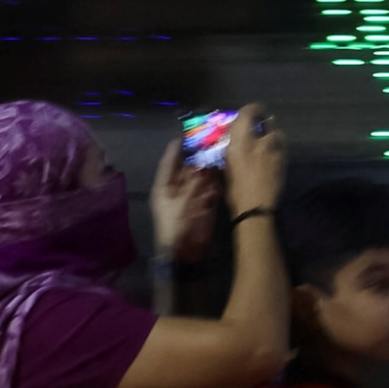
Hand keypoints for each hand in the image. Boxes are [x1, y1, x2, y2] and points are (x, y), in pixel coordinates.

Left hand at [149, 138, 222, 263]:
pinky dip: (216, 182)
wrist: (184, 252)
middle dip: (197, 156)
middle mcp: (177, 188)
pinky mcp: (203, 204)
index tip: (187, 134)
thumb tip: (202, 165)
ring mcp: (191, 196)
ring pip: (199, 177)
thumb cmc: (175, 226)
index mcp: (164, 187)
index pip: (169, 163)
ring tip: (219, 152)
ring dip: (208, 167)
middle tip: (210, 140)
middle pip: (186, 168)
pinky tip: (224, 172)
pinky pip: (210, 189)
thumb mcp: (181, 203)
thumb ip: (193, 183)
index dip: (177, 149)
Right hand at [219, 104, 285, 214]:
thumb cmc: (234, 189)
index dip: (251, 109)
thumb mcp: (227, 165)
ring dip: (273, 133)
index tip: (253, 109)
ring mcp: (274, 151)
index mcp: (240, 142)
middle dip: (264, 120)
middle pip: (267, 121)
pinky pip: (282, 147)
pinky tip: (274, 153)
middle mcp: (259, 142)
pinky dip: (278, 146)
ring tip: (269, 138)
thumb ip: (233, 148)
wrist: (254, 206)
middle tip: (261, 123)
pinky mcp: (283, 161)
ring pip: (277, 134)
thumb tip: (237, 140)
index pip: (248, 113)